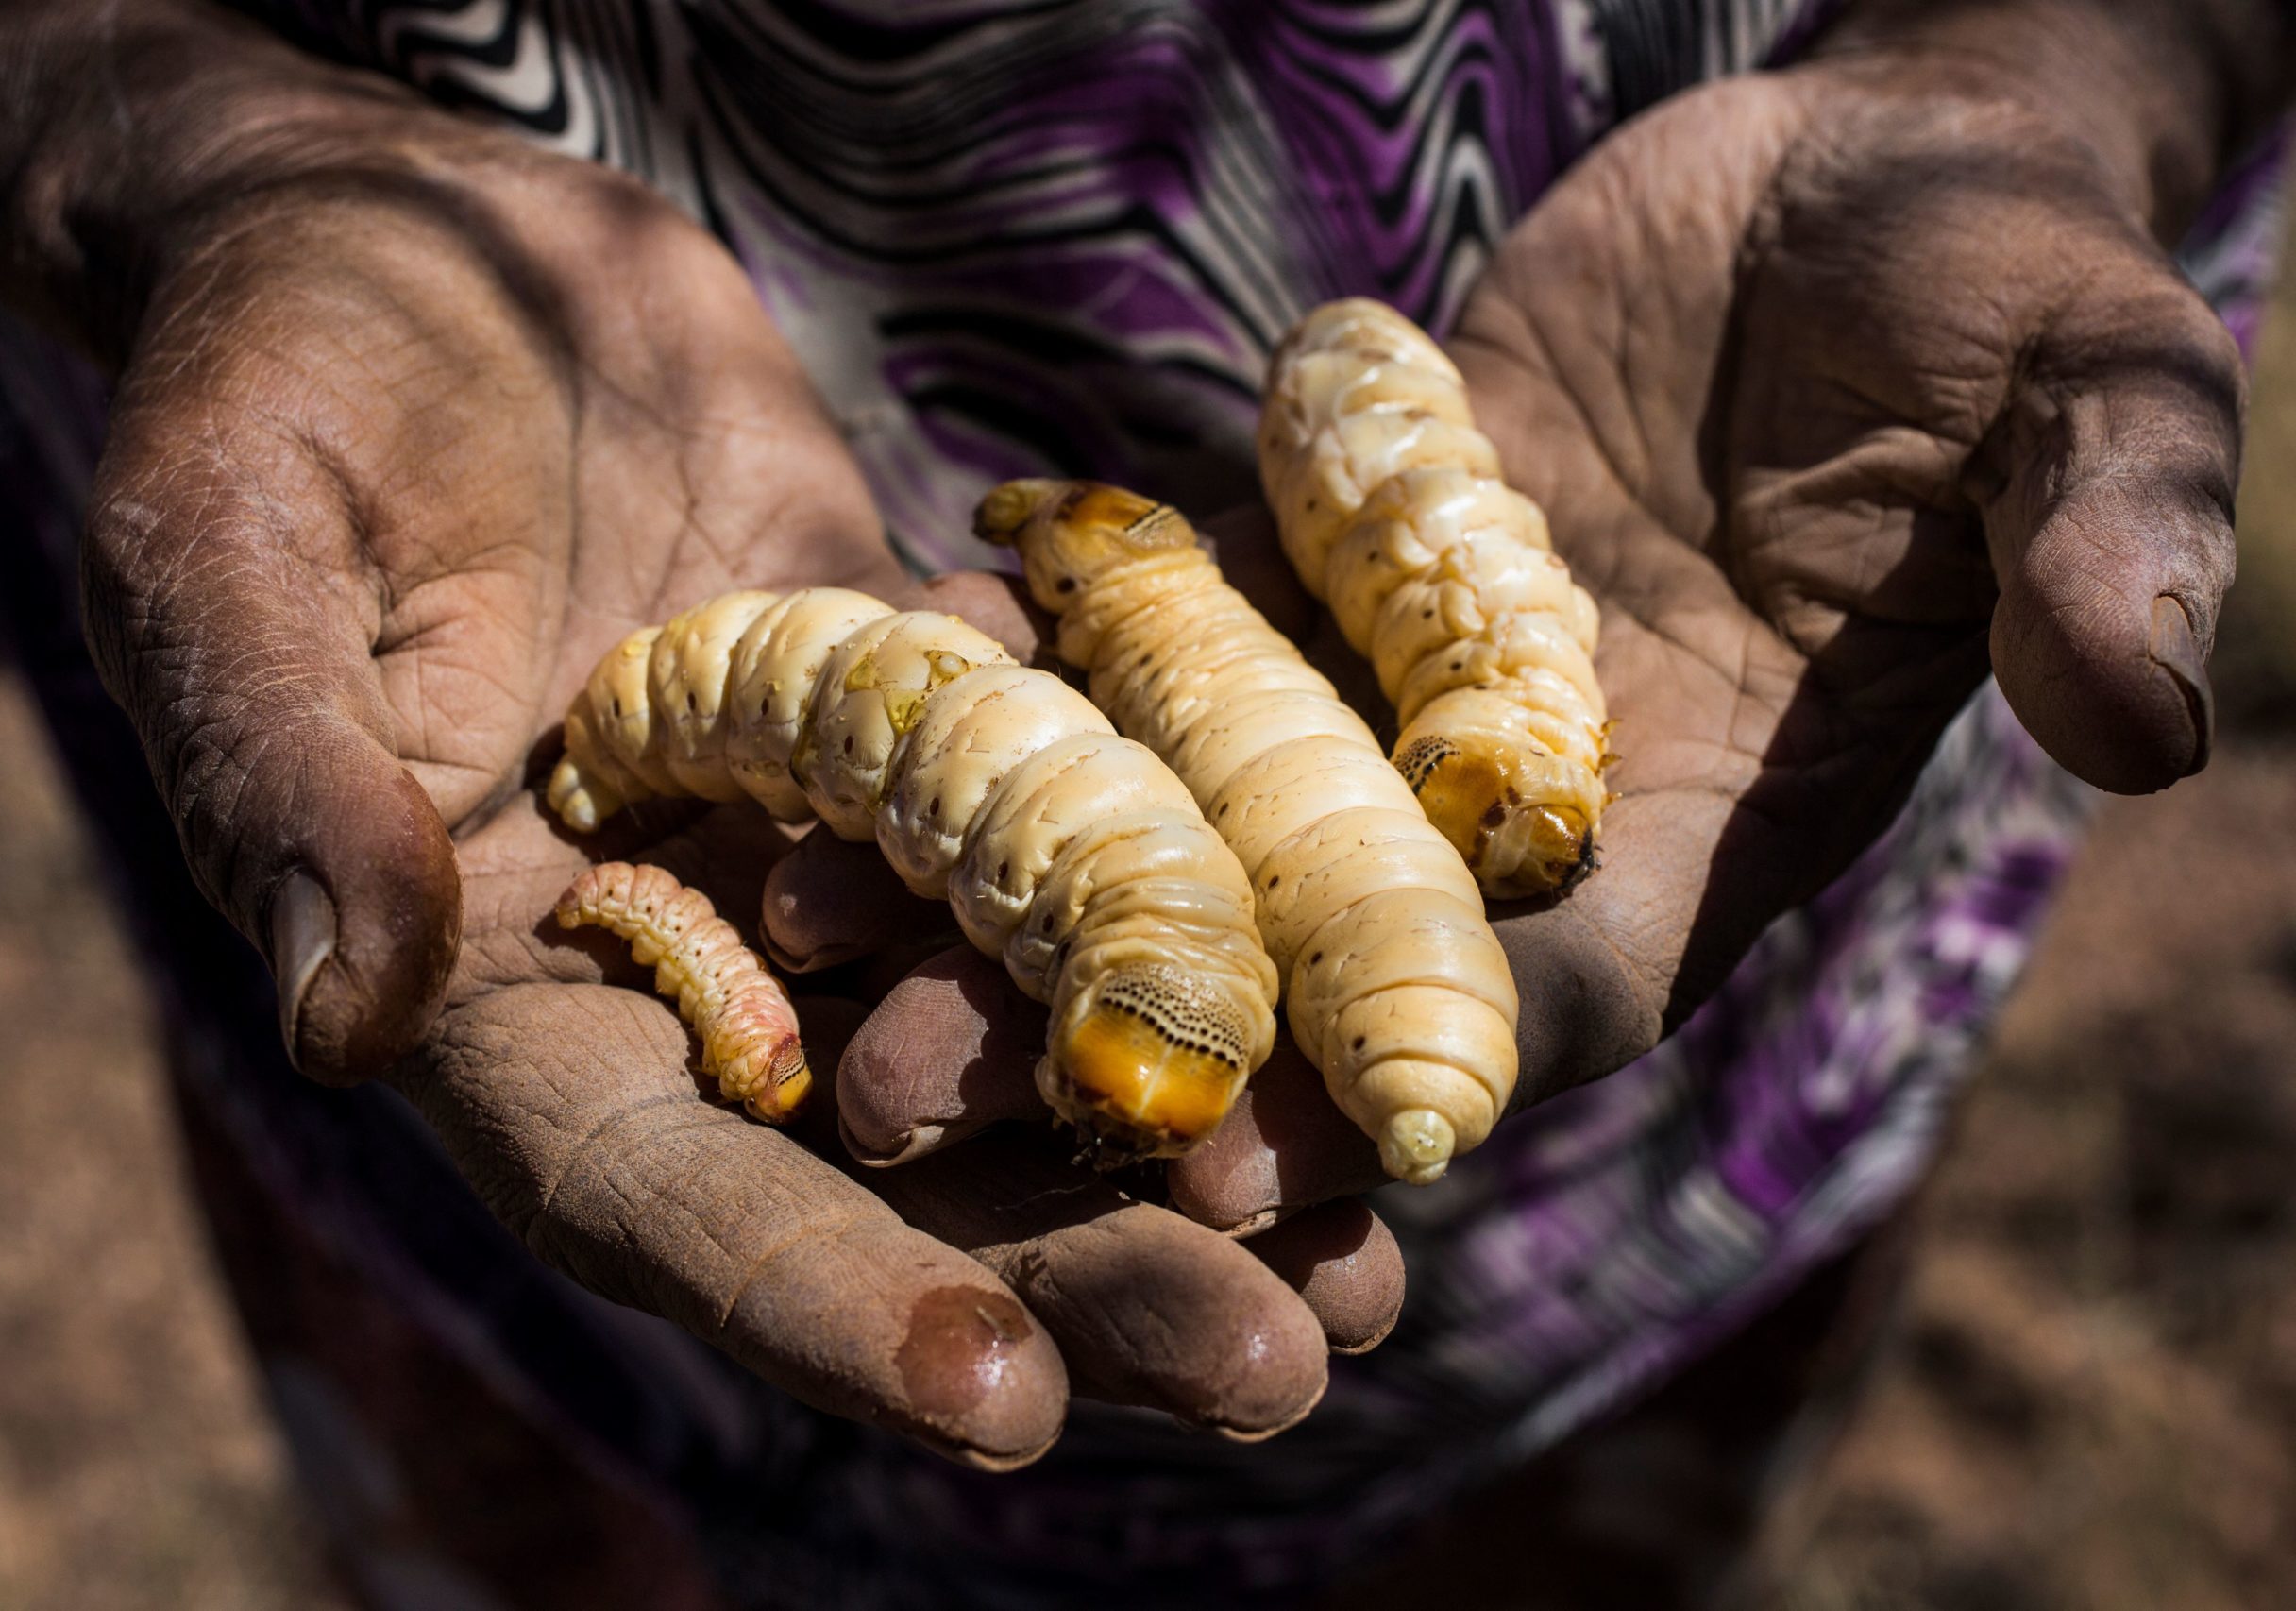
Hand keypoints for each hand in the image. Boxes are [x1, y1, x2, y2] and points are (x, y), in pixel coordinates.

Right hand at [79, 87, 1395, 1463]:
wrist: (423, 237)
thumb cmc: (275, 381)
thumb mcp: (233, 554)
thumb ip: (288, 778)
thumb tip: (344, 1020)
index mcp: (498, 993)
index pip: (659, 1196)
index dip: (821, 1303)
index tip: (992, 1402)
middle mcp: (687, 962)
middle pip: (894, 1172)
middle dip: (1080, 1274)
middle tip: (1288, 1361)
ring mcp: (826, 850)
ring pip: (1024, 1034)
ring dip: (1191, 1143)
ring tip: (1380, 1264)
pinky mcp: (931, 723)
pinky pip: (1087, 825)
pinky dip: (1213, 911)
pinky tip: (1366, 993)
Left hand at [802, 16, 2252, 1229]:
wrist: (1856, 176)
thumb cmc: (1997, 285)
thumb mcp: (2083, 386)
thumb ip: (2096, 541)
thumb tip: (2161, 715)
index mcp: (1695, 833)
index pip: (1528, 1007)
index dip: (1378, 1078)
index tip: (1214, 1147)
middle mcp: (1505, 807)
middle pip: (1285, 958)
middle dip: (1108, 1030)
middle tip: (893, 1089)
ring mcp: (1376, 694)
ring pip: (1161, 820)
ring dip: (986, 879)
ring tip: (788, 924)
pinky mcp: (1287, 574)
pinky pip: (1123, 646)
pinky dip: (990, 682)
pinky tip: (817, 711)